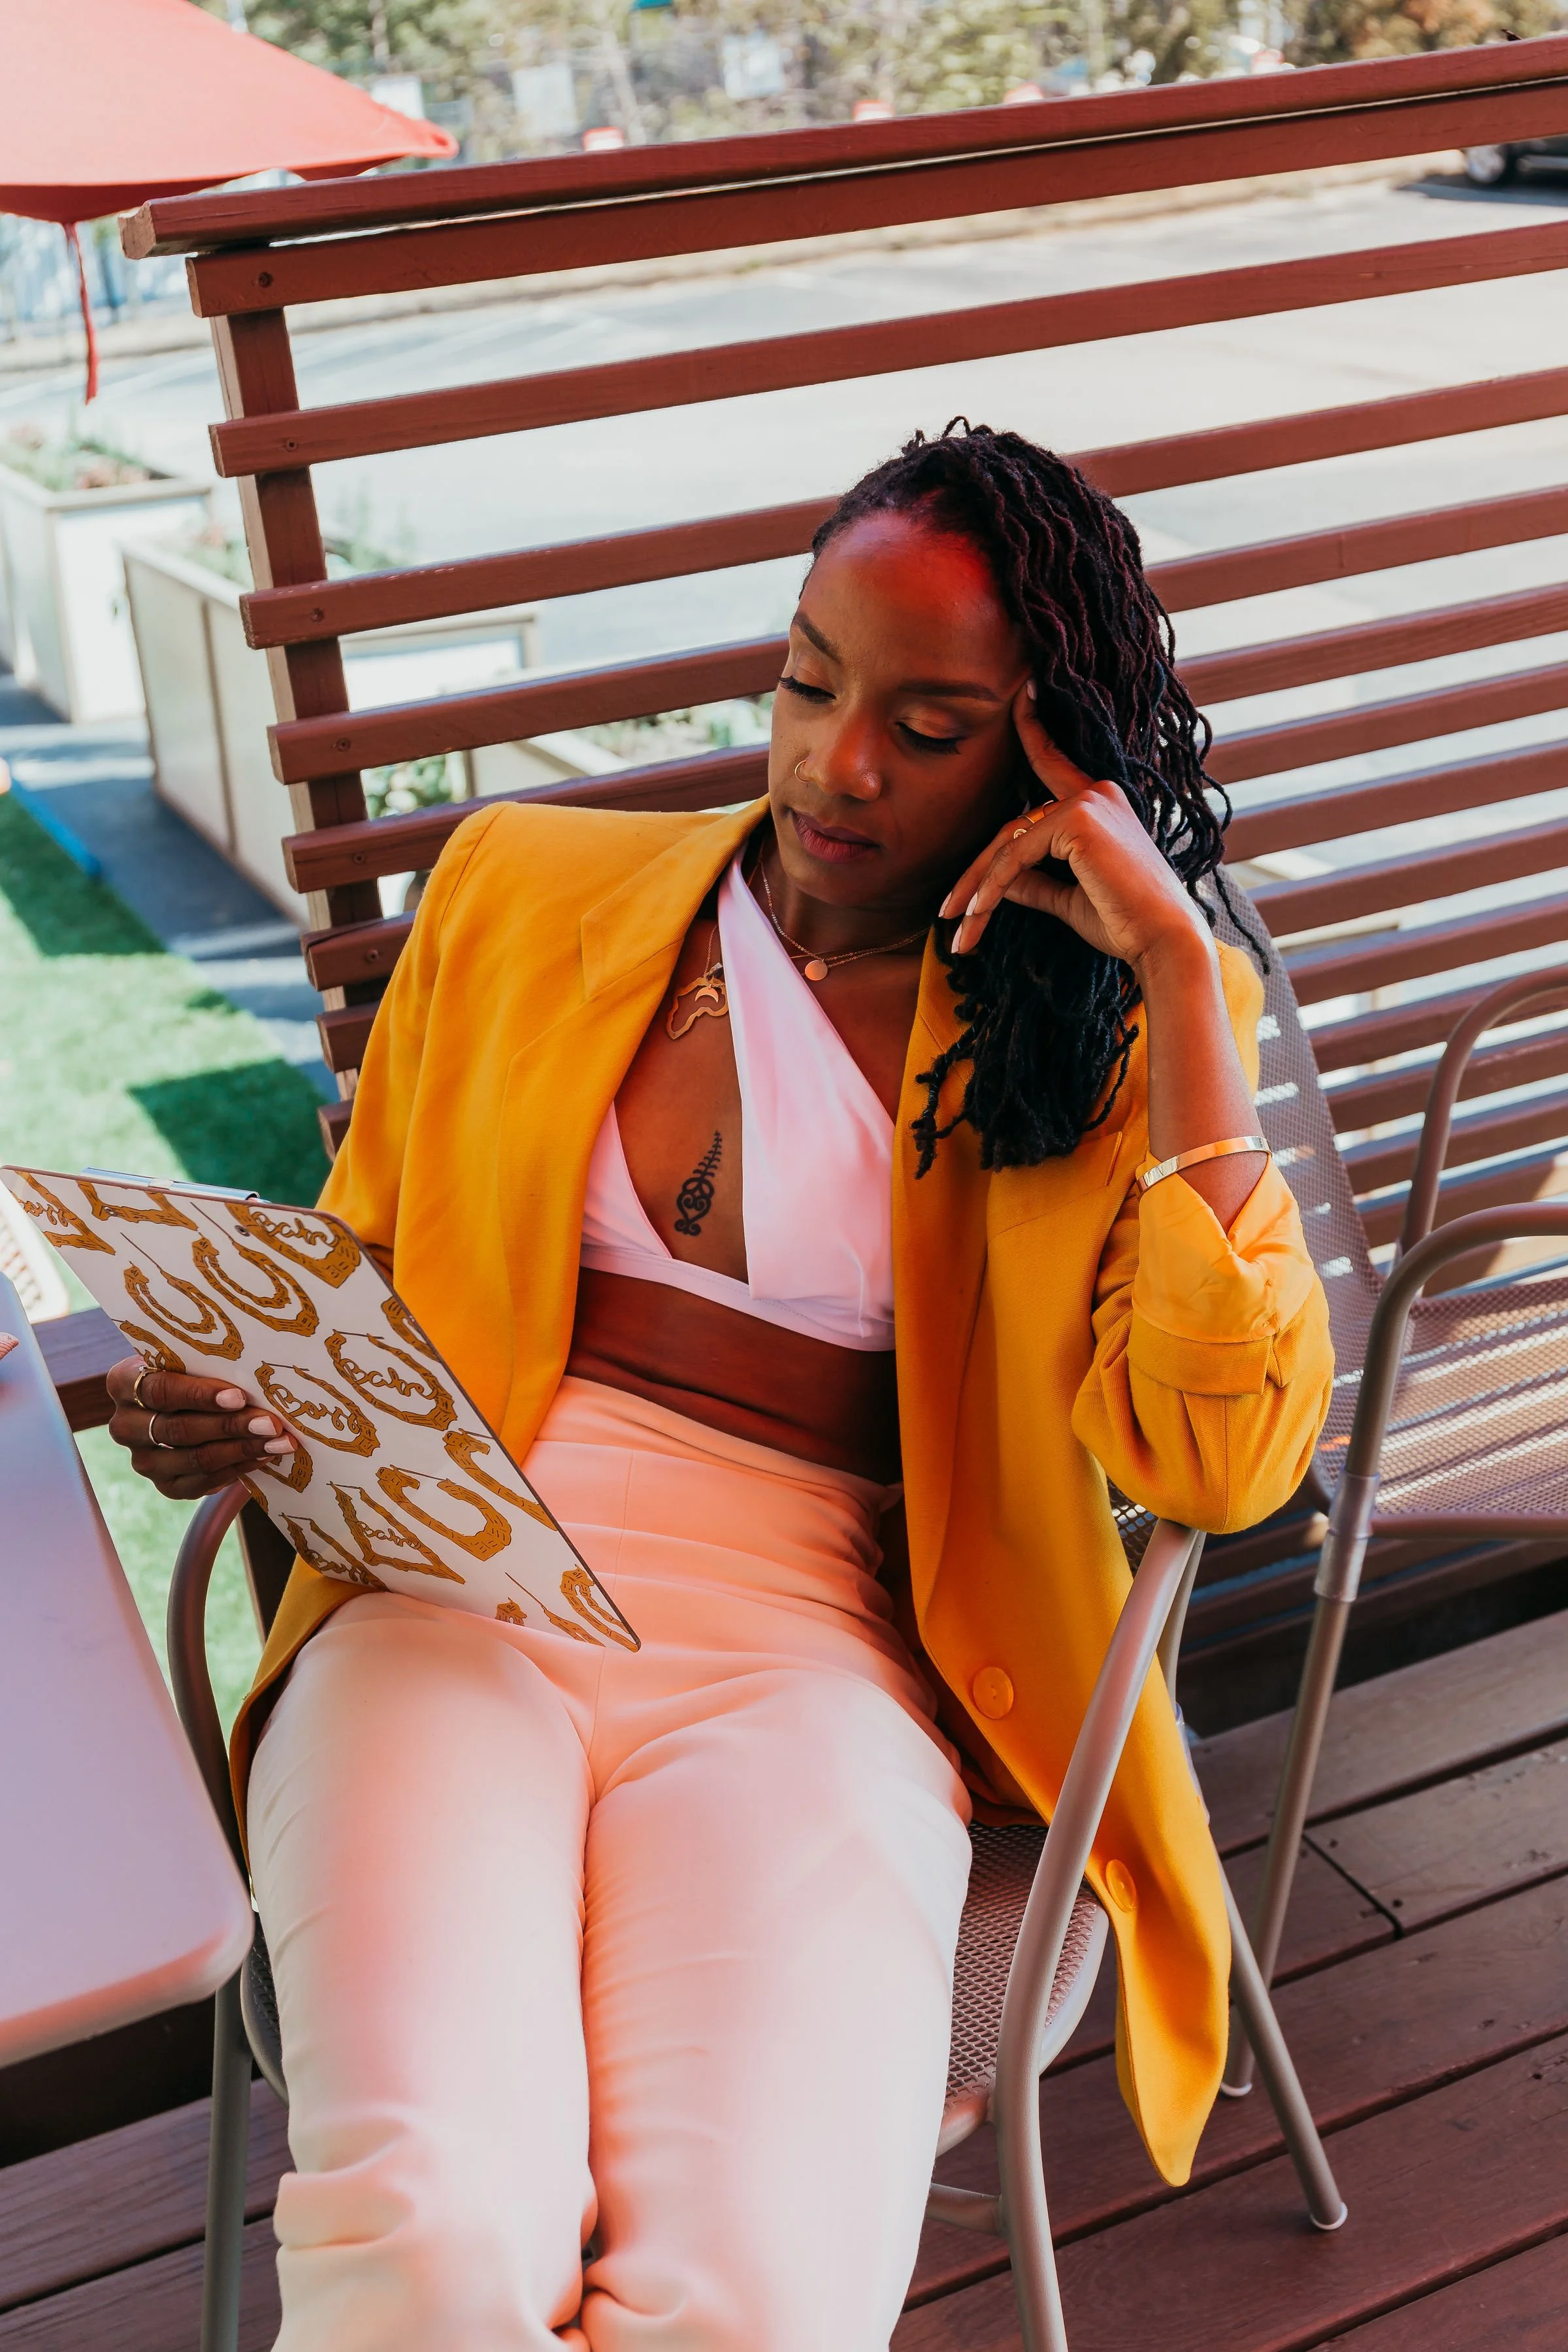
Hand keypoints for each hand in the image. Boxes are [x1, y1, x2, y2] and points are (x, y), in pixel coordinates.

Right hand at [105, 1357, 295, 1500]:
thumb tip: (255, 1374)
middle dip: (231, 1426)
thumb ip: (208, 1365)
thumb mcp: (191, 1362)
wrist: (185, 1406)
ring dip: (241, 1450)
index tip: (239, 1396)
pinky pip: (201, 1483)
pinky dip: (236, 1469)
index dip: (200, 1395)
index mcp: (124, 1384)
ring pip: (194, 1458)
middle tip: (271, 1423)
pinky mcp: (164, 1485)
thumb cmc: (193, 1374)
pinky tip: (262, 1457)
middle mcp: (125, 1425)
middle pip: (179, 1429)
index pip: (161, 1390)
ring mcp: (143, 1460)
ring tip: (278, 1441)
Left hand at [939, 684, 1210, 971]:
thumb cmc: (1126, 922)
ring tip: (957, 933)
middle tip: (946, 914)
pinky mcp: (1078, 819)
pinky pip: (1016, 856)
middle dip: (976, 874)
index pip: (1052, 764)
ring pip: (1007, 845)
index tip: (1023, 696)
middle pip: (1012, 827)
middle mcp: (1094, 794)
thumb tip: (1000, 881)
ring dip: (977, 891)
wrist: (1162, 939)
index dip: (1033, 729)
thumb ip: (1035, 882)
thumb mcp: (1069, 897)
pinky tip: (976, 917)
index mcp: (1100, 804)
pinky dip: (992, 889)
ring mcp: (1087, 801)